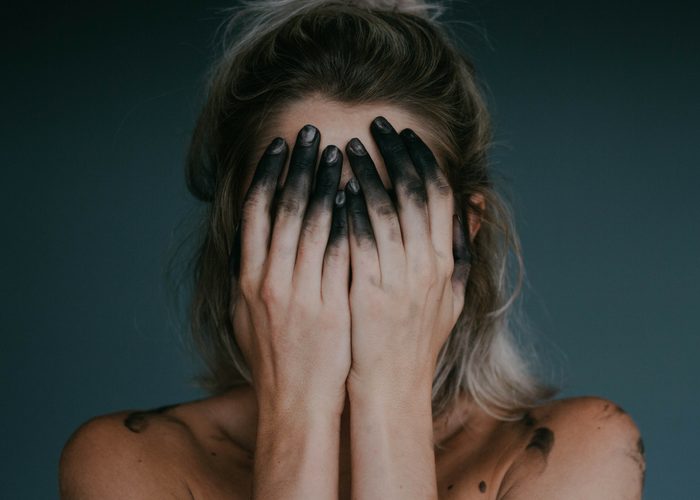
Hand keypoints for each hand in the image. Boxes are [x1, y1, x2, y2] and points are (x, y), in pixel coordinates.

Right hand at [229, 124, 351, 415]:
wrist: (296, 402)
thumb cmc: (274, 358)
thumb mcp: (246, 315)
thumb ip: (249, 274)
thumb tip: (251, 239)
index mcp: (248, 278)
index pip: (255, 212)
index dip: (267, 174)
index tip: (279, 146)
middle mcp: (269, 280)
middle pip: (284, 208)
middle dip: (298, 165)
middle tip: (311, 133)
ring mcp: (300, 292)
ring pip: (313, 223)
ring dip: (325, 182)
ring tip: (338, 153)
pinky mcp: (330, 305)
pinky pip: (341, 252)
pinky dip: (347, 220)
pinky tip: (358, 195)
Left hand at [343, 116, 470, 393]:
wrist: (392, 386)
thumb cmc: (417, 341)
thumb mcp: (452, 296)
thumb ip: (462, 249)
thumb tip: (473, 203)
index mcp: (446, 262)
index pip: (441, 195)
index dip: (424, 160)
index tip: (406, 136)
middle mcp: (428, 265)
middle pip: (415, 192)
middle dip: (396, 153)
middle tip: (377, 125)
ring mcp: (398, 278)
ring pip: (385, 209)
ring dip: (367, 174)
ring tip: (349, 149)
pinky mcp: (367, 291)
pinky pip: (359, 240)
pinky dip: (348, 210)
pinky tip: (334, 189)